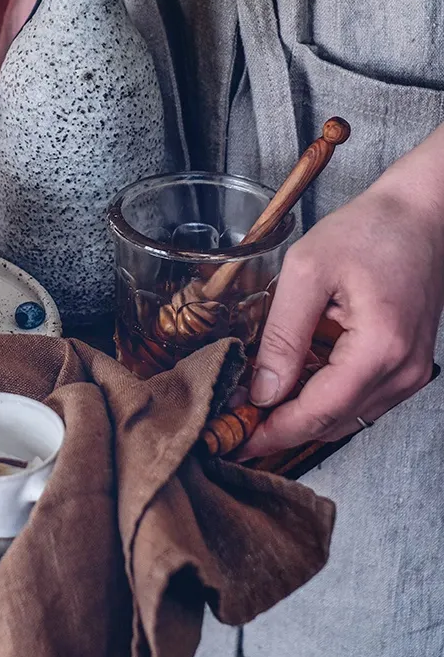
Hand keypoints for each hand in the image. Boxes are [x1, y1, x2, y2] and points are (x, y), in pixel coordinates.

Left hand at [241, 137, 443, 457]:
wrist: (420, 215)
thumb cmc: (369, 230)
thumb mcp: (307, 271)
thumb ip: (282, 334)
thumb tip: (262, 389)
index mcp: (380, 348)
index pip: (320, 412)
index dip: (274, 431)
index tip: (237, 440)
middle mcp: (403, 371)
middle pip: (334, 422)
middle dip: (283, 428)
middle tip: (236, 425)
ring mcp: (410, 372)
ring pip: (348, 416)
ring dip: (303, 415)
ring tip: (257, 404)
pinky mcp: (407, 365)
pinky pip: (362, 398)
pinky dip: (326, 397)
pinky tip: (295, 382)